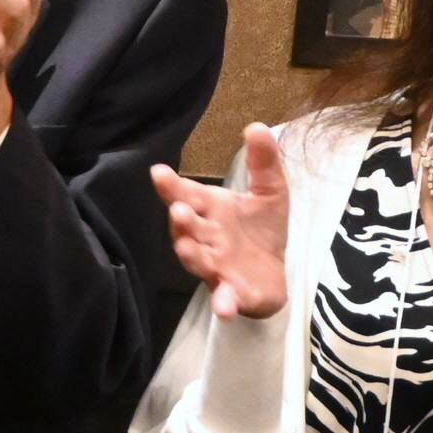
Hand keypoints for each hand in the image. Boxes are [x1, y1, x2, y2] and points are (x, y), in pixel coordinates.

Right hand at [151, 124, 290, 320]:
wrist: (273, 274)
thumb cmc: (261, 231)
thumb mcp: (271, 192)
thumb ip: (264, 162)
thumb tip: (257, 126)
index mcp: (212, 211)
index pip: (187, 194)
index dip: (171, 186)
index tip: (159, 172)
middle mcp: (206, 238)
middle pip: (187, 228)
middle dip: (181, 220)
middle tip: (179, 209)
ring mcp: (216, 266)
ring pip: (197, 260)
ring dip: (191, 254)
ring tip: (187, 246)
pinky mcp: (232, 292)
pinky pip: (223, 297)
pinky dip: (222, 302)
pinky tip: (223, 306)